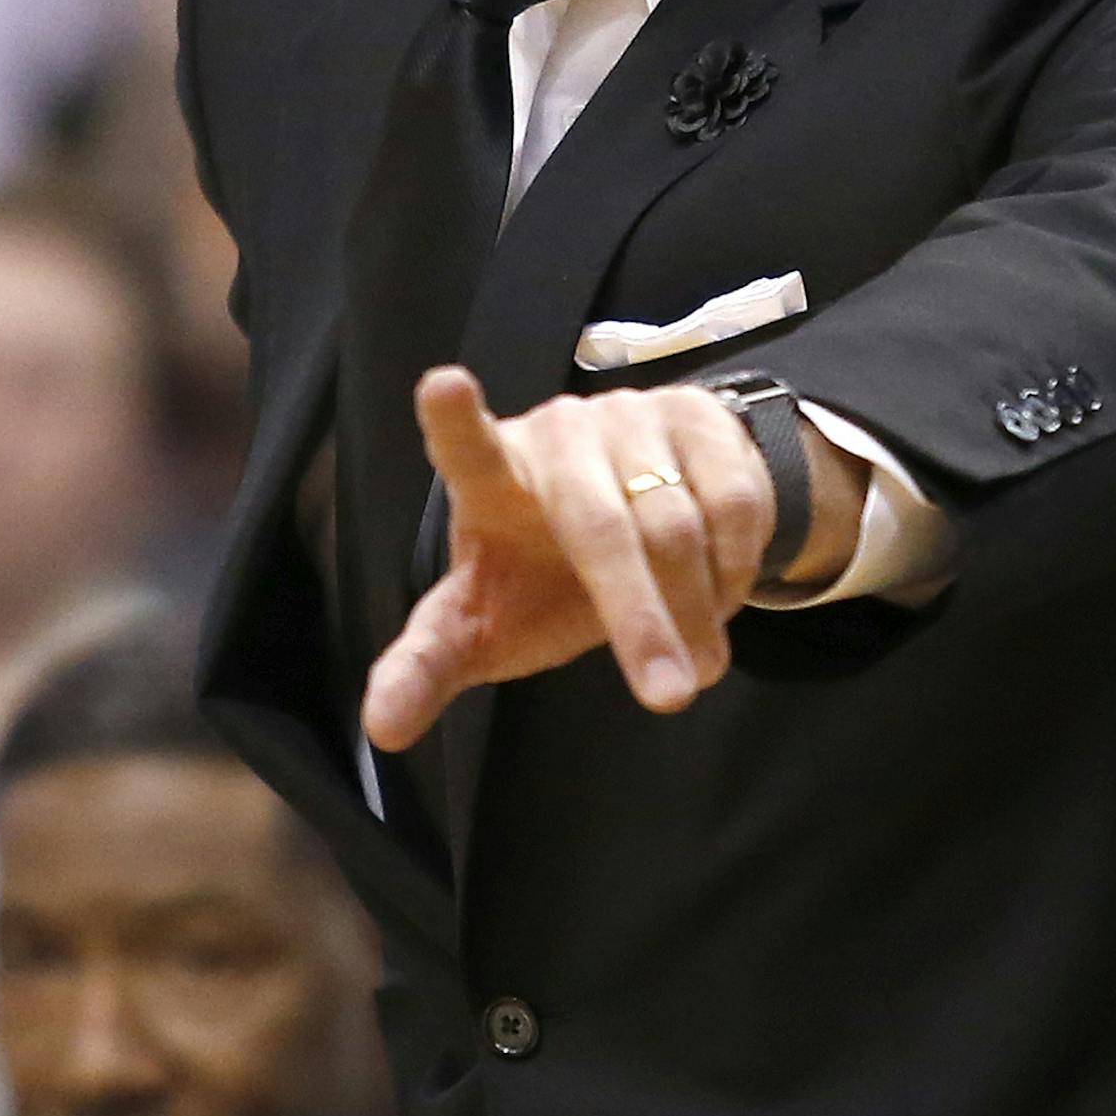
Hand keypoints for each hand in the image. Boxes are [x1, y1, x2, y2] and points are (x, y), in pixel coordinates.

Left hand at [361, 369, 796, 752]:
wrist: (641, 520)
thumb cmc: (539, 577)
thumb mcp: (484, 624)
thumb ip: (431, 665)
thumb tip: (381, 729)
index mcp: (489, 478)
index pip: (464, 446)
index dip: (453, 419)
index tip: (441, 386)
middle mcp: (557, 432)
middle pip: (599, 526)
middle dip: (638, 617)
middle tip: (669, 697)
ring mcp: (630, 415)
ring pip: (675, 521)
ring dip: (696, 611)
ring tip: (696, 667)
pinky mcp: (697, 414)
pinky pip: (732, 502)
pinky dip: (735, 568)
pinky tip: (721, 598)